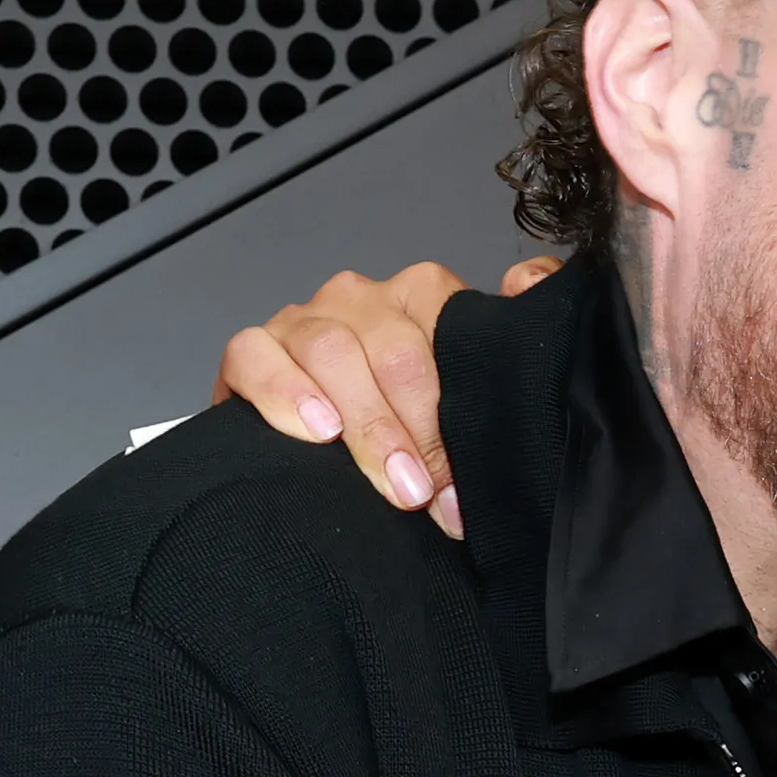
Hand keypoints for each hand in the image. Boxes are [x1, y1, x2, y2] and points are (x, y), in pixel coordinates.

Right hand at [213, 254, 555, 538]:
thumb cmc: (394, 423)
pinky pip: (255, 355)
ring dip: (367, 424)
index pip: (445, 322)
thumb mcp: (457, 390)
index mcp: (417, 298)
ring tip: (392, 483)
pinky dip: (286, 392)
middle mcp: (359, 300)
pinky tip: (316, 430)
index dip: (457, 406)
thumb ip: (499, 341)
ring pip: (332, 350)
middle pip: (394, 349)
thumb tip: (528, 282)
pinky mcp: (249, 350)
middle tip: (429, 494)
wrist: (307, 449)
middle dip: (418, 431)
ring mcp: (302, 319)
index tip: (464, 481)